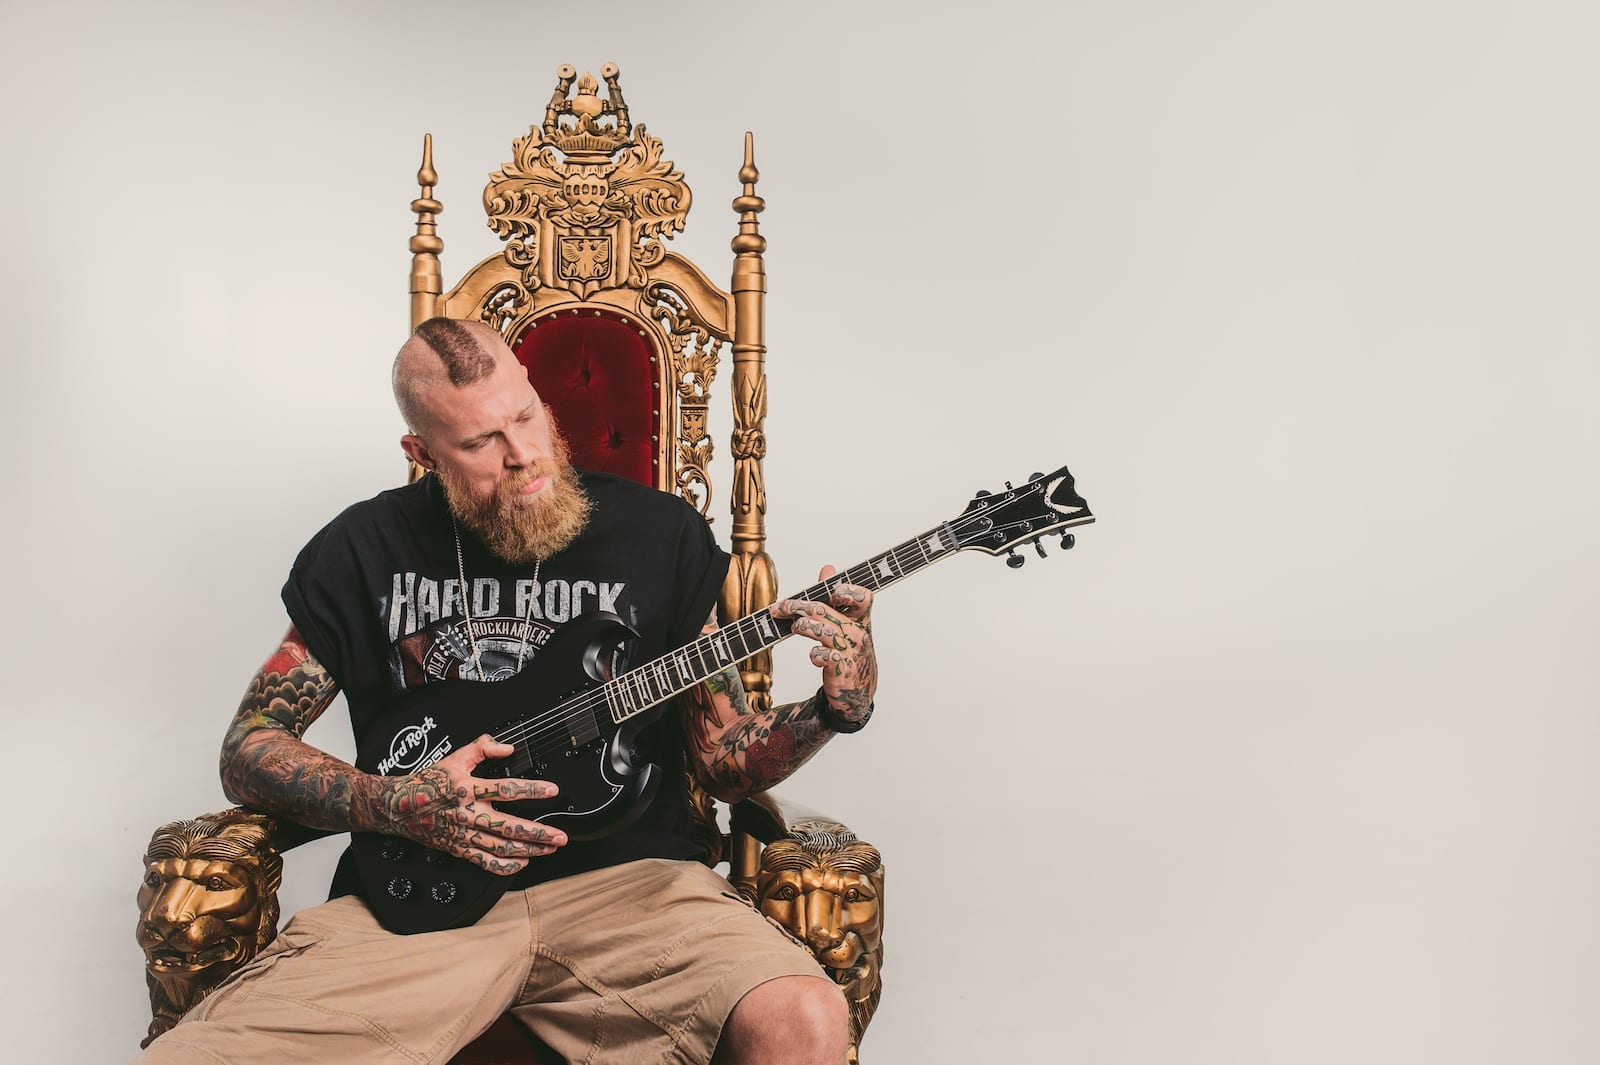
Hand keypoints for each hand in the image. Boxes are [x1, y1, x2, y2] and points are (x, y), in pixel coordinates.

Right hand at [372, 735, 566, 875]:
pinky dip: (504, 866)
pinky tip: (521, 863)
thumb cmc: (427, 782)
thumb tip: (507, 747)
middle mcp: (467, 814)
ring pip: (501, 847)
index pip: (505, 789)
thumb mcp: (454, 758)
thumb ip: (483, 748)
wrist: (397, 806)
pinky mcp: (458, 849)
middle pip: (508, 826)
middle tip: (559, 836)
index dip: (531, 789)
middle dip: (538, 833)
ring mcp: (463, 834)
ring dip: (528, 850)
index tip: (551, 790)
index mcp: (467, 789)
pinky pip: (484, 862)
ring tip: (549, 848)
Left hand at [772, 565, 876, 723]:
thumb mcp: (848, 623)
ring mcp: (850, 651)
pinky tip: (814, 656)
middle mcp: (857, 633)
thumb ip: (836, 596)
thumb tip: (828, 568)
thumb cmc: (850, 651)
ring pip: (821, 630)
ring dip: (802, 626)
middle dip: (797, 605)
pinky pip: (821, 655)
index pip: (862, 597)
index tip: (831, 592)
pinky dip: (815, 655)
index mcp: (861, 619)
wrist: (857, 690)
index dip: (847, 591)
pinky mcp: (840, 668)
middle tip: (779, 607)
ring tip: (795, 626)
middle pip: (825, 610)